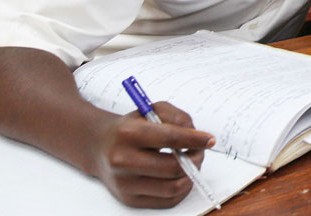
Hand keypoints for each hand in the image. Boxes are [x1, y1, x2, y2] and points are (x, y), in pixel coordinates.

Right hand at [90, 102, 213, 207]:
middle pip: (172, 167)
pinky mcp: (129, 199)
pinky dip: (182, 189)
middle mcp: (122, 161)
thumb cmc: (131, 127)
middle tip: (200, 151)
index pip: (169, 138)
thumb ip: (177, 117)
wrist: (100, 147)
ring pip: (172, 187)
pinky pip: (167, 201)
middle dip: (195, 159)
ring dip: (190, 175)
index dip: (194, 139)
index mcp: (127, 134)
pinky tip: (181, 176)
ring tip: (190, 163)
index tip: (210, 139)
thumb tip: (197, 135)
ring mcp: (124, 184)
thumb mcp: (152, 110)